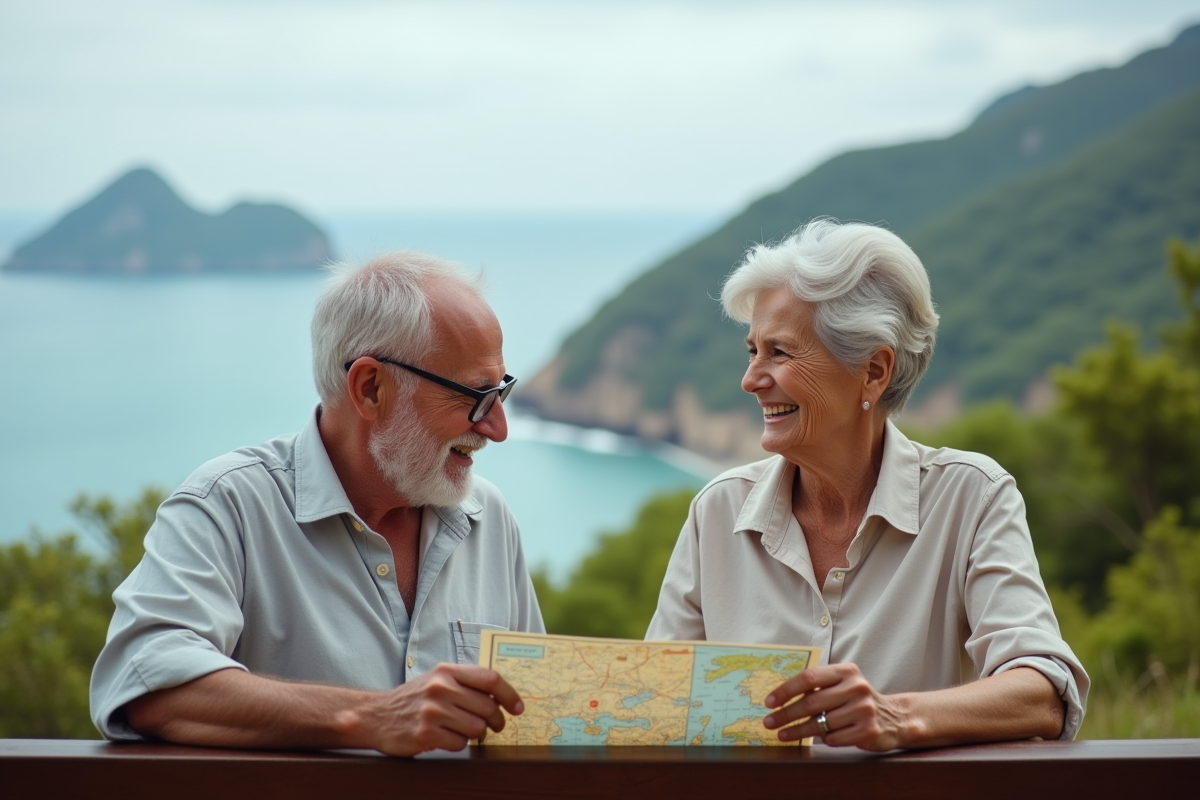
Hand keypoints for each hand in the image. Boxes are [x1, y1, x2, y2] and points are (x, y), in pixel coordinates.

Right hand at [354, 663, 524, 755]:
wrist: (376, 715)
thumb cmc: (415, 698)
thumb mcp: (438, 679)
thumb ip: (467, 682)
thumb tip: (503, 696)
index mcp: (447, 671)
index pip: (490, 679)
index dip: (510, 694)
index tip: (518, 708)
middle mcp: (441, 688)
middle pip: (488, 707)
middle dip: (496, 720)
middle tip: (494, 726)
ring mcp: (433, 711)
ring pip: (477, 728)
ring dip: (476, 734)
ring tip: (464, 730)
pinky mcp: (426, 734)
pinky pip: (460, 744)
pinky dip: (458, 744)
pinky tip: (446, 738)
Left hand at [763, 662, 909, 750]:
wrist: (894, 717)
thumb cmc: (856, 700)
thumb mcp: (841, 684)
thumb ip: (818, 685)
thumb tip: (779, 697)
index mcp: (846, 671)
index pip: (809, 677)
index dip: (786, 690)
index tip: (769, 702)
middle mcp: (857, 687)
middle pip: (811, 702)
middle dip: (786, 714)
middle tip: (769, 722)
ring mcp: (864, 709)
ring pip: (821, 723)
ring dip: (798, 731)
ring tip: (783, 734)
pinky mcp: (868, 730)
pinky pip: (834, 738)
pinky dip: (823, 739)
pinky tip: (818, 739)